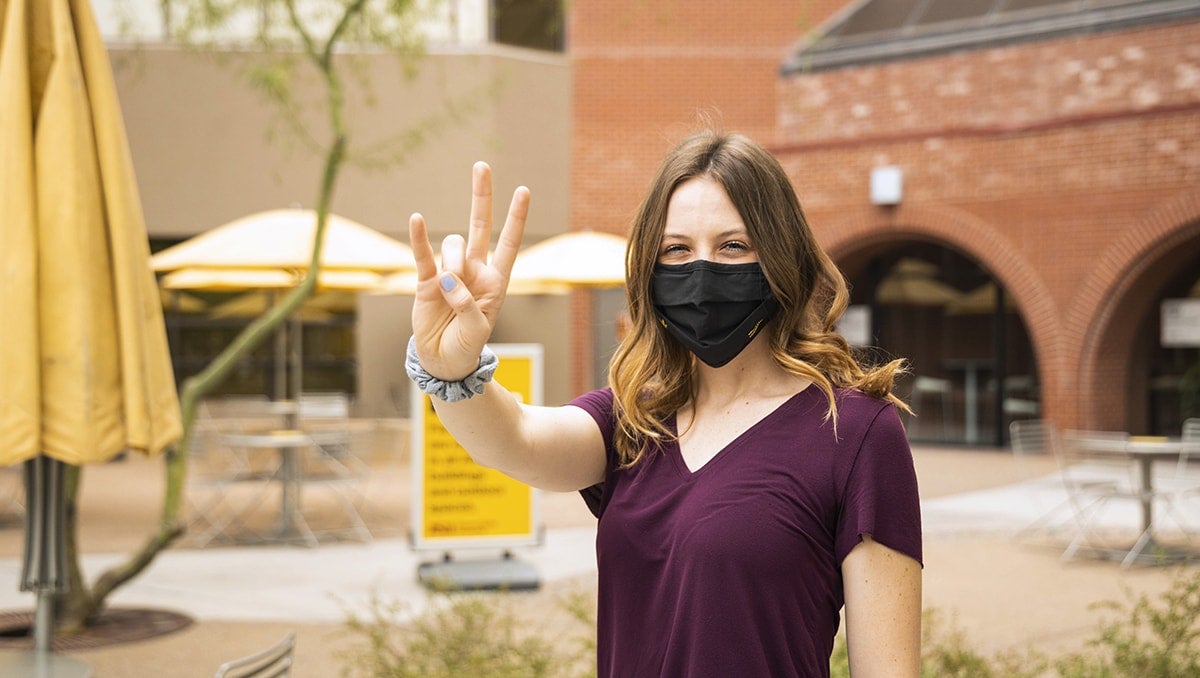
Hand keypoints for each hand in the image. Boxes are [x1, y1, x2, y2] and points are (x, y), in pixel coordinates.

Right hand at [409, 162, 529, 380]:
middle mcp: (475, 270)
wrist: (442, 361)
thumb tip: (447, 279)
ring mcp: (450, 272)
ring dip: (453, 261)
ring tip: (448, 290)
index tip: (524, 190)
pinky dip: (420, 238)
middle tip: (482, 166)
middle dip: (482, 196)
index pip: (509, 243)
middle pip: (480, 225)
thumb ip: (466, 305)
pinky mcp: (427, 280)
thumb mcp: (476, 331)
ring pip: (453, 246)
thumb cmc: (467, 346)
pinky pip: (423, 254)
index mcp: (496, 281)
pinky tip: (417, 220)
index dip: (516, 218)